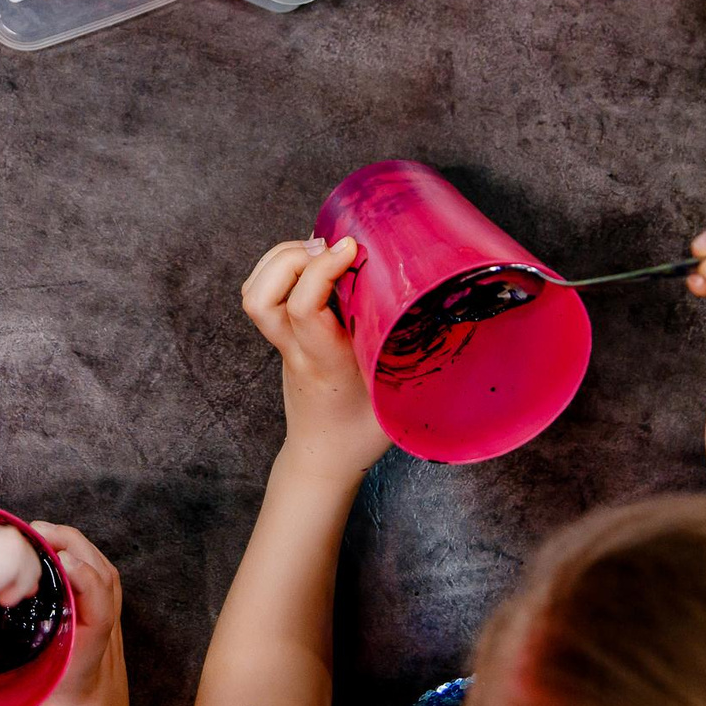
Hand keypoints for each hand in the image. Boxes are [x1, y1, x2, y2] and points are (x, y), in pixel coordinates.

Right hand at [0, 526, 148, 705]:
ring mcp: (110, 642)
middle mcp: (102, 651)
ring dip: (78, 550)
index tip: (52, 557)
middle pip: (105, 583)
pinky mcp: (107, 639)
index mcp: (79, 677)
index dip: (82, 581)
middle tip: (26, 533)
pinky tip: (50, 561)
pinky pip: (104, 590)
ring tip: (35, 537)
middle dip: (71, 547)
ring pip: (108, 581)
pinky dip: (81, 565)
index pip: (96, 619)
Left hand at [242, 236, 391, 481]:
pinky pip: (260, 293)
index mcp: (326, 362)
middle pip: (261, 296)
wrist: (323, 457)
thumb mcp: (398, 397)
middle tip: (331, 247)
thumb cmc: (363, 431)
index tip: (352, 248)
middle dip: (291, 257)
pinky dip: (277, 267)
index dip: (322, 269)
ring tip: (320, 250)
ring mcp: (281, 343)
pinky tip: (310, 263)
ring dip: (280, 258)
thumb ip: (415, 360)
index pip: (303, 309)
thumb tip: (453, 320)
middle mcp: (295, 349)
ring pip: (253, 292)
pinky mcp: (279, 337)